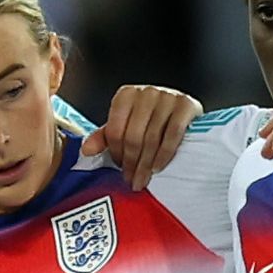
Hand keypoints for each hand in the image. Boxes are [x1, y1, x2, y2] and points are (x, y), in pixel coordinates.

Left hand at [87, 85, 205, 173]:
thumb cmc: (153, 121)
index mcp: (126, 95)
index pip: (115, 130)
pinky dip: (164, 154)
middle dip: (132, 162)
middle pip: (133, 135)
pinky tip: (158, 167)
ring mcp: (167, 97)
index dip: (116, 153)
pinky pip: (173, 134)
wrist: (187, 113)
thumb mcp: (127, 126)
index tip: (120, 169)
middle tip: (132, 180)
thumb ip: (105, 137)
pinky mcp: (186, 105)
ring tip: (144, 179)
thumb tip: (86, 151)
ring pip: (152, 137)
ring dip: (146, 163)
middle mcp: (146, 92)